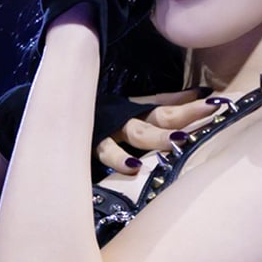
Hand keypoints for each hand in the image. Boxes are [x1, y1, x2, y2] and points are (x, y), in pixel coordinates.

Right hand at [95, 87, 225, 174]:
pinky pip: (105, 153)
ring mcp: (108, 130)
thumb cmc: (93, 120)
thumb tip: (200, 93)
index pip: (167, 103)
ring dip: (160, 138)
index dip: (191, 100)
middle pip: (162, 115)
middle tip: (212, 109)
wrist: (44, 115)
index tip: (217, 99)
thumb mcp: (125, 111)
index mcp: (134, 109)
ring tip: (180, 142)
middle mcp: (124, 117)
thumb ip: (159, 105)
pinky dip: (119, 160)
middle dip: (188, 113)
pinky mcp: (89, 145)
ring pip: (138, 133)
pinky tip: (134, 168)